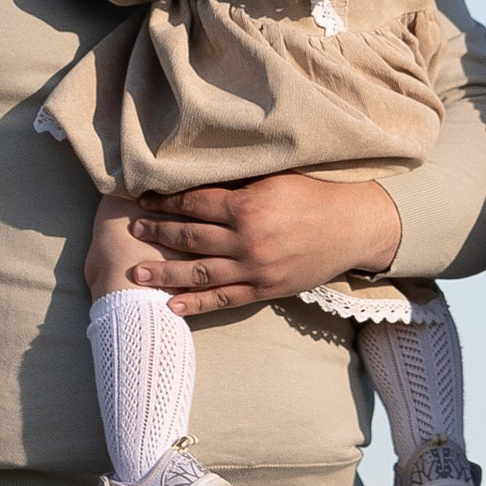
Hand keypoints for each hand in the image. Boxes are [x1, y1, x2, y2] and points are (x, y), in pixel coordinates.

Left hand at [124, 175, 406, 322]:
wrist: (352, 227)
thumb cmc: (313, 196)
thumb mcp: (275, 179)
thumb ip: (238, 185)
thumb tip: (197, 181)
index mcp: (247, 206)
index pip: (194, 203)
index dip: (165, 202)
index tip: (143, 201)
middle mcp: (246, 239)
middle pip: (189, 237)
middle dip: (158, 233)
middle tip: (132, 231)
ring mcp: (255, 269)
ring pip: (199, 273)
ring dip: (164, 273)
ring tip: (137, 272)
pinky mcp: (265, 289)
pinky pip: (224, 299)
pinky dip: (196, 304)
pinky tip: (172, 306)